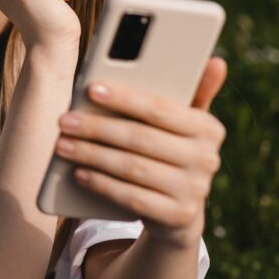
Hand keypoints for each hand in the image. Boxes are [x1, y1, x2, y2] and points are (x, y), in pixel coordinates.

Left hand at [53, 57, 228, 246]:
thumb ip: (190, 92)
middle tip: (64, 121)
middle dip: (97, 128)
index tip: (90, 88)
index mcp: (209, 128)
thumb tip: (215, 61)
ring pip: (132, 168)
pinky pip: (132, 197)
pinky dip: (102, 184)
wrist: (178, 212)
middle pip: (140, 138)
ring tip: (63, 145)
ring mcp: (195, 190)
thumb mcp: (182, 124)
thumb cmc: (170, 152)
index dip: (123, 98)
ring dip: (92, 155)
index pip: (160, 108)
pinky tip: (79, 173)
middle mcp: (207, 159)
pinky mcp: (178, 217)